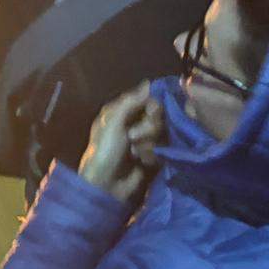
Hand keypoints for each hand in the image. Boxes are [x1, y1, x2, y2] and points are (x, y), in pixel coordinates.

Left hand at [77, 83, 164, 204]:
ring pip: (162, 132)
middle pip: (158, 116)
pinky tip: (142, 162)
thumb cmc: (105, 149)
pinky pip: (164, 149)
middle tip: (133, 137)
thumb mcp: (112, 120)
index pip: (148, 99)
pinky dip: (153, 155)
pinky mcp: (154, 157)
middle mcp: (135, 123)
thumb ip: (131, 101)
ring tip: (135, 153)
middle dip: (148, 127)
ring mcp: (145, 140)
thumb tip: (149, 83)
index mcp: (122, 111)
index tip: (151, 112)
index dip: (152, 105)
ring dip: (149, 143)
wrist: (107, 185)